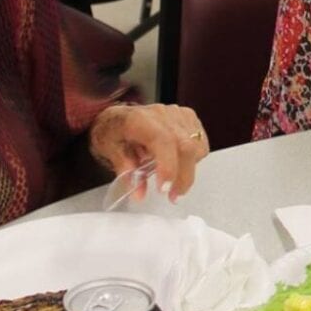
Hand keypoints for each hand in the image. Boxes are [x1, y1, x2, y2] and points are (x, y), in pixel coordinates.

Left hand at [90, 103, 207, 201]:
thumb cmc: (113, 131)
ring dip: (188, 169)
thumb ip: (126, 171)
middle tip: (173, 196)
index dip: (168, 166)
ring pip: (197, 146)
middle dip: (183, 177)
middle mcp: (162, 114)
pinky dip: (193, 159)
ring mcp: (178, 114)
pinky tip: (179, 163)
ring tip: (172, 179)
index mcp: (140, 120)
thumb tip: (140, 192)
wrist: (117, 116)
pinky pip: (200, 142)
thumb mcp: (109, 151)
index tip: (164, 188)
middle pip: (186, 146)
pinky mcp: (189, 117)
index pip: (163, 140)